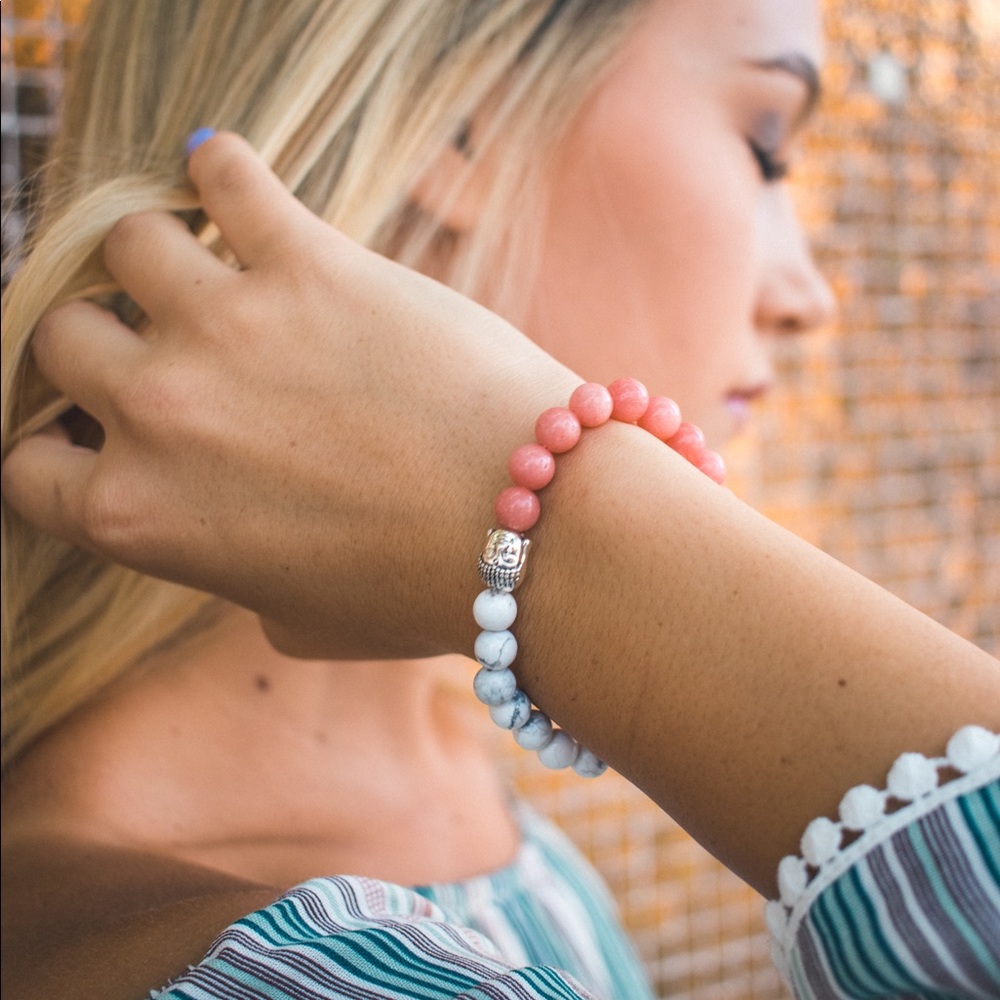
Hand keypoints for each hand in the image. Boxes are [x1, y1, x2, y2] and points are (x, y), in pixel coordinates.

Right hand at [1, 133, 578, 657]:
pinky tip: (239, 187)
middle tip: (166, 343)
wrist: (532, 529)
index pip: (28, 468)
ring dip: (160, 256)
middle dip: (104, 341)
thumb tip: (227, 547)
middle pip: (63, 336)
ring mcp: (224, 328)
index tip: (105, 428)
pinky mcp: (306, 263)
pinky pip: (227, 176)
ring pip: (126, 243)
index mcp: (140, 519)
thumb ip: (233, 578)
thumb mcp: (297, 621)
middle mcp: (158, 416)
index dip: (61, 445)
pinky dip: (225, 171)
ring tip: (212, 268)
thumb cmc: (421, 589)